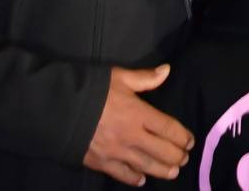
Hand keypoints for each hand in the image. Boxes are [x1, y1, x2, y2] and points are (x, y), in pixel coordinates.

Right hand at [84, 65, 193, 185]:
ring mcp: (116, 152)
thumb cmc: (92, 90)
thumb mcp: (119, 77)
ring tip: (173, 173)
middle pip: (161, 150)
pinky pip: (121, 174)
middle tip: (184, 158)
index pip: (168, 128)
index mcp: (138, 114)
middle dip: (176, 155)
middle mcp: (131, 136)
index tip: (190, 141)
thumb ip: (144, 78)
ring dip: (162, 170)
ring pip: (145, 165)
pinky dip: (133, 178)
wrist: (58, 109)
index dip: (182, 136)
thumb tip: (167, 70)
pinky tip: (142, 180)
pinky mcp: (100, 162)